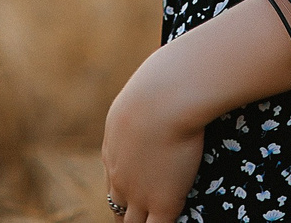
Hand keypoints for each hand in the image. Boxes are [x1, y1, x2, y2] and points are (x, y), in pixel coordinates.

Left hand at [100, 50, 208, 222]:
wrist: (165, 98)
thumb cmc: (161, 85)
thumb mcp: (145, 92)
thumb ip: (150, 101)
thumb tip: (166, 82)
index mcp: (113, 150)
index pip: (114, 180)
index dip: (125, 190)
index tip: (135, 193)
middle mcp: (120, 175)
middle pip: (118, 207)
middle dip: (128, 213)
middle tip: (140, 215)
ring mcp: (140, 193)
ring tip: (152, 221)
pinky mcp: (163, 203)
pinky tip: (177, 220)